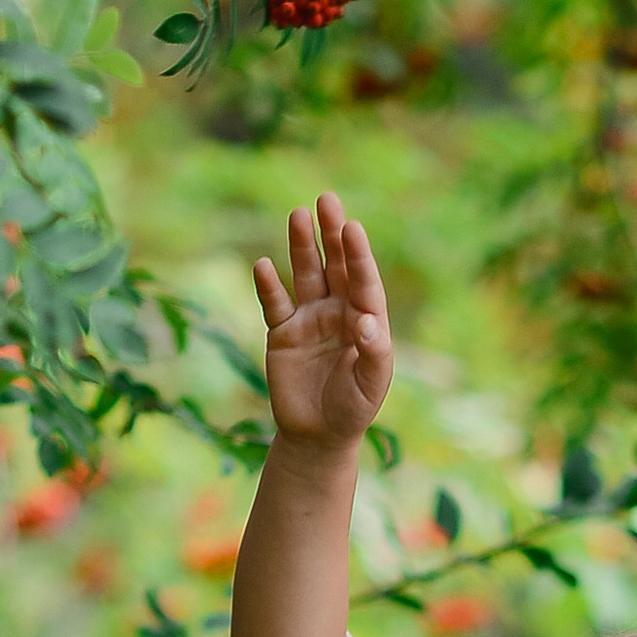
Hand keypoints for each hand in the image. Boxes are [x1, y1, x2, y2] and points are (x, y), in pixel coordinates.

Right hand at [253, 192, 392, 455]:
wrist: (317, 436)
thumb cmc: (352, 409)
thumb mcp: (369, 385)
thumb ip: (372, 352)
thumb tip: (366, 321)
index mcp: (366, 320)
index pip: (364, 280)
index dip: (359, 255)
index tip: (353, 227)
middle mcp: (339, 311)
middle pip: (336, 265)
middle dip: (331, 233)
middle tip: (327, 200)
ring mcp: (310, 318)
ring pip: (306, 274)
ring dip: (301, 245)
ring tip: (297, 214)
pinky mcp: (283, 331)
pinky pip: (275, 303)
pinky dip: (269, 285)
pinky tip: (263, 265)